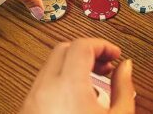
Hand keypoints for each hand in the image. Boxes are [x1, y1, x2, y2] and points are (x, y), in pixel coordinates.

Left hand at [20, 38, 134, 113]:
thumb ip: (124, 89)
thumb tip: (125, 67)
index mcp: (68, 87)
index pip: (82, 45)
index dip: (102, 45)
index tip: (114, 54)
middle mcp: (45, 89)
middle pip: (63, 48)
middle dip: (87, 51)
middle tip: (105, 64)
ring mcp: (32, 99)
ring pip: (50, 65)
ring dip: (72, 65)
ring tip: (94, 83)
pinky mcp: (26, 109)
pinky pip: (42, 83)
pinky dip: (60, 81)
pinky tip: (77, 98)